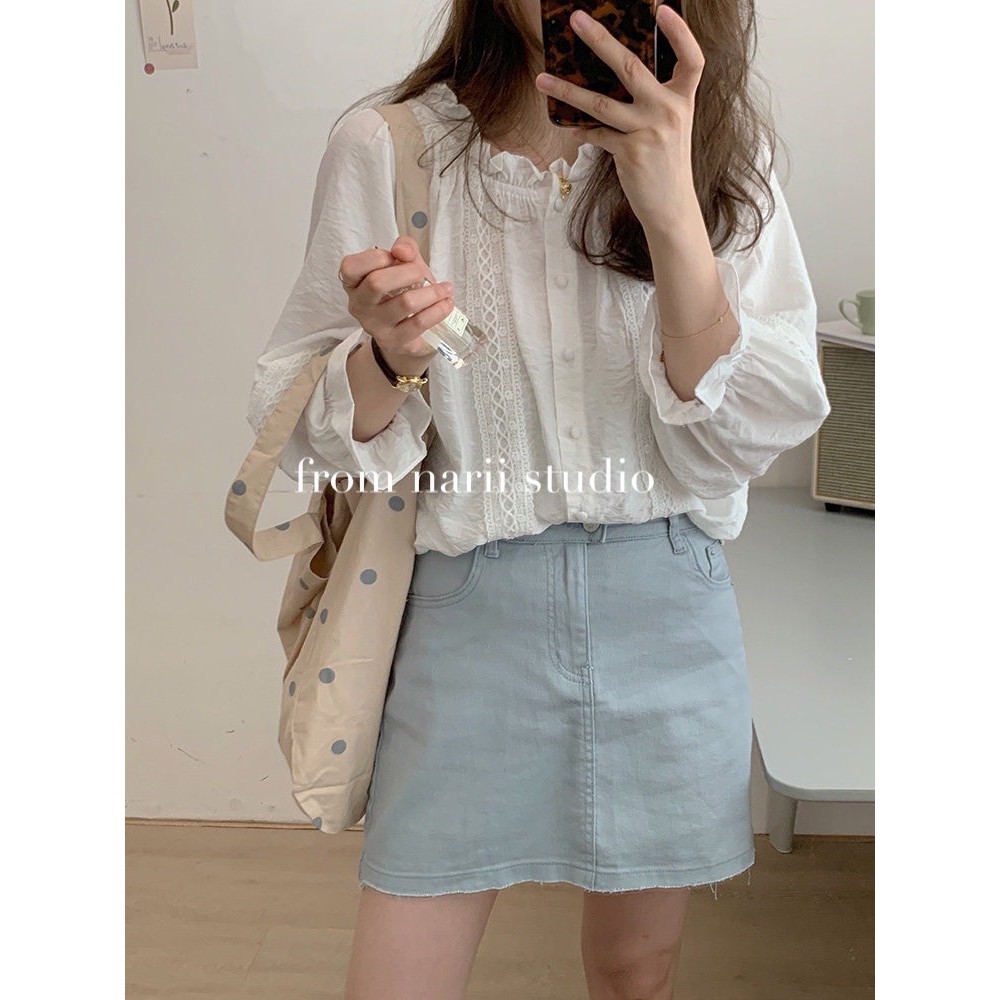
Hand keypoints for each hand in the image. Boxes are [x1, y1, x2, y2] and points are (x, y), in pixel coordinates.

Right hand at [339, 235, 450, 371]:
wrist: (409, 334)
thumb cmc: (402, 292)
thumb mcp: (403, 265)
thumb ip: (404, 249)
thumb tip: (403, 251)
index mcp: (354, 284)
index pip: (351, 266)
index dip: (377, 257)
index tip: (398, 258)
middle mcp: (359, 306)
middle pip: (376, 283)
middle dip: (408, 272)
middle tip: (422, 273)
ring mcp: (375, 327)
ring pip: (404, 303)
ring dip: (431, 292)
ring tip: (445, 289)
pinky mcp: (395, 341)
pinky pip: (419, 323)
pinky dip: (438, 310)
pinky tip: (446, 304)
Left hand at [534, 5, 704, 231]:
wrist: (671, 206)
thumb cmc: (666, 162)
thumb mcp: (670, 126)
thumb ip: (653, 100)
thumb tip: (612, 79)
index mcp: (683, 99)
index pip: (692, 59)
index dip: (681, 33)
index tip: (663, 10)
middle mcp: (668, 111)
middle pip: (630, 66)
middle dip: (600, 40)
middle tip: (576, 19)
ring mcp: (649, 131)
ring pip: (600, 103)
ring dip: (567, 90)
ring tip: (542, 78)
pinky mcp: (630, 152)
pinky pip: (597, 133)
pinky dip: (582, 131)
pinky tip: (571, 129)